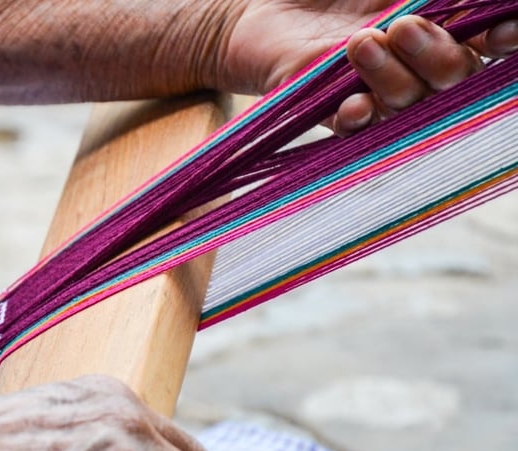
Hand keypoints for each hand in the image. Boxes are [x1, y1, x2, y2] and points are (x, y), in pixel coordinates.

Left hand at [218, 1, 517, 133]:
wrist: (265, 5)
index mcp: (441, 25)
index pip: (489, 41)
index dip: (503, 39)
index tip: (501, 32)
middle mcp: (416, 63)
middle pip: (454, 80)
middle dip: (438, 56)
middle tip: (403, 27)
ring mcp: (376, 89)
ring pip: (408, 103)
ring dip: (391, 76)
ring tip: (360, 43)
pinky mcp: (331, 110)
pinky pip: (358, 129)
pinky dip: (360, 117)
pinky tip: (353, 104)